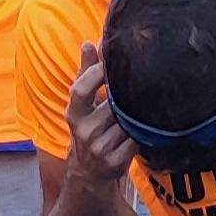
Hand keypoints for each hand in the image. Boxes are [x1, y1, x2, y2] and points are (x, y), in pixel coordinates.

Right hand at [63, 43, 134, 183]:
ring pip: (126, 122)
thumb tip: (89, 43)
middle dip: (125, 97)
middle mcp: (83, 131)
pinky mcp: (114, 161)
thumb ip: (86, 72)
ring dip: (135, 116)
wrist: (89, 172)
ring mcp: (98, 148)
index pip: (80, 89)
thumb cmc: (89, 127)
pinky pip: (135, 140)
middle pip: (112, 104)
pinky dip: (140, 134)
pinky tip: (141, 129)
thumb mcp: (83, 103)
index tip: (110, 63)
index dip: (96, 74)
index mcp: (74, 113)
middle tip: (139, 84)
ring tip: (141, 108)